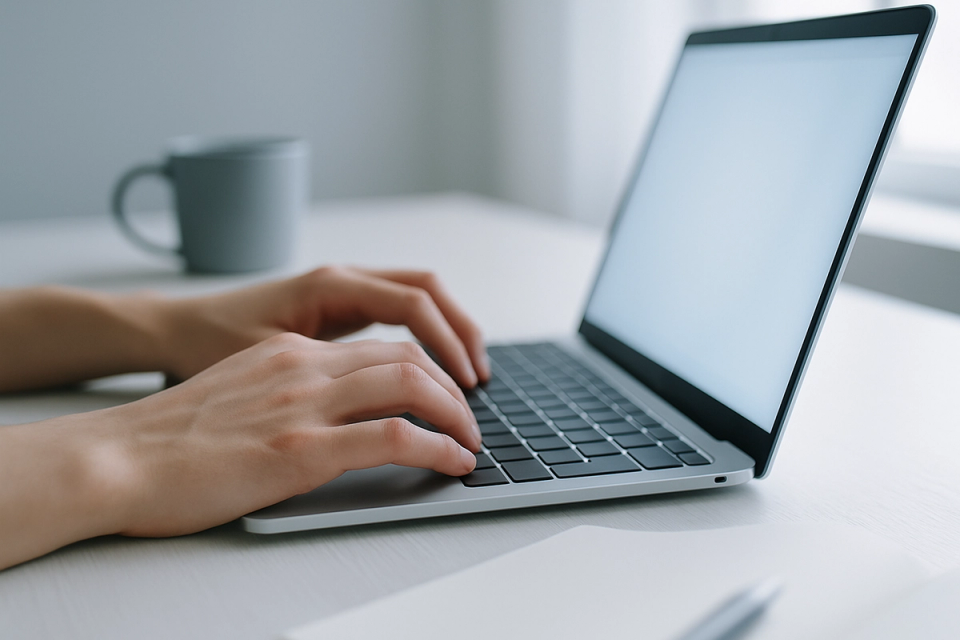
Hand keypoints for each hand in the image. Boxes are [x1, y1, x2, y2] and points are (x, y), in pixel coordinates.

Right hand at [102, 332, 480, 537]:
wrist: (115, 458)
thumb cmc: (168, 437)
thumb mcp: (238, 392)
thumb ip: (286, 390)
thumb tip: (327, 413)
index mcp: (289, 352)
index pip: (380, 345)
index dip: (427, 368)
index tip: (445, 394)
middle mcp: (303, 366)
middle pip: (406, 358)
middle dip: (452, 387)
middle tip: (469, 418)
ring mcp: (304, 404)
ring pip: (411, 386)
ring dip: (456, 414)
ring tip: (470, 441)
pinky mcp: (301, 449)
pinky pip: (395, 436)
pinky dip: (438, 447)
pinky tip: (454, 462)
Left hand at [162, 266, 489, 387]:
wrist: (168, 330)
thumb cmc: (207, 345)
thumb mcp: (269, 363)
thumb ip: (327, 375)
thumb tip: (385, 406)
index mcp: (330, 285)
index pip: (413, 303)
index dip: (447, 343)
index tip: (466, 385)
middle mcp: (341, 278)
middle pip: (427, 289)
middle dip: (461, 331)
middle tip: (480, 379)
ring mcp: (339, 290)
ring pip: (415, 296)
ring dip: (447, 331)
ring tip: (468, 375)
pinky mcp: (335, 309)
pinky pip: (396, 312)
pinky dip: (423, 336)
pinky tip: (429, 370)